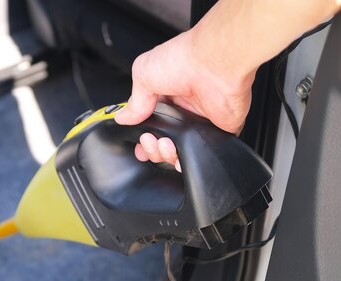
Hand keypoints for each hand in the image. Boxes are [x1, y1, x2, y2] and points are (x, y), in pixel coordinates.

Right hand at [115, 31, 255, 170]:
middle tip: (148, 141)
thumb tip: (123, 117)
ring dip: (165, 154)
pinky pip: (201, 152)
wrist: (215, 63)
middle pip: (161, 139)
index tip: (137, 141)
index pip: (150, 122)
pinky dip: (188, 160)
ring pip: (178, 150)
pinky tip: (179, 157)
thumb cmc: (183, 60)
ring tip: (164, 144)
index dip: (141, 134)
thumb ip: (134, 101)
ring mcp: (199, 120)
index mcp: (165, 94)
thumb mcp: (143, 73)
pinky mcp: (217, 129)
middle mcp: (182, 108)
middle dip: (151, 147)